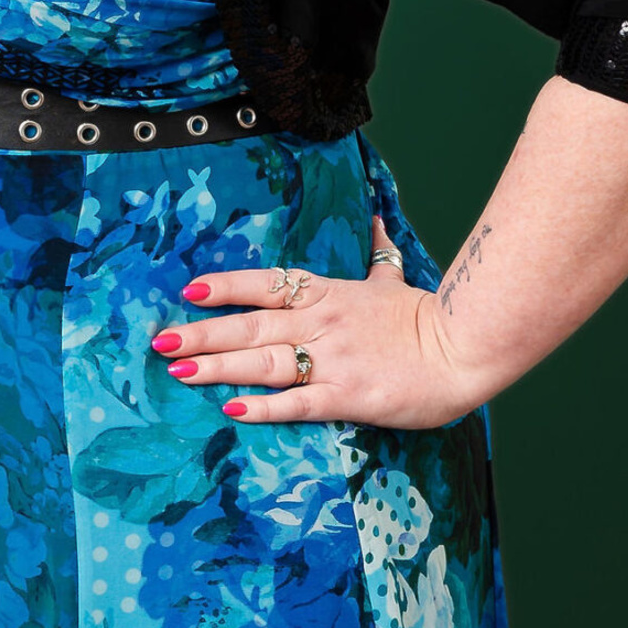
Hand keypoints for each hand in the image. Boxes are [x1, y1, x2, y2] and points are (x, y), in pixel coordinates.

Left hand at [149, 219, 491, 430]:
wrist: (466, 348)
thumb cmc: (426, 317)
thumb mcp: (394, 279)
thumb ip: (377, 254)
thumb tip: (377, 219)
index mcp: (327, 294)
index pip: (265, 285)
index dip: (225, 288)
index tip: (189, 291)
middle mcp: (321, 323)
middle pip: (250, 326)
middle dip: (202, 333)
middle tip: (161, 342)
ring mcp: (333, 360)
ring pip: (264, 362)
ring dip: (218, 366)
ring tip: (180, 372)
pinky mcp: (349, 396)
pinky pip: (297, 402)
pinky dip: (263, 406)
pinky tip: (232, 408)